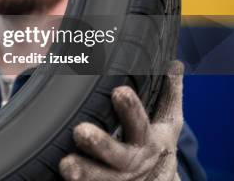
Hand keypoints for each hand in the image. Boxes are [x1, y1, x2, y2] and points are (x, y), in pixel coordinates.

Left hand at [59, 61, 184, 180]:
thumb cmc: (156, 144)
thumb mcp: (168, 123)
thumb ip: (170, 94)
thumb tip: (175, 63)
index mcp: (150, 141)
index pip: (140, 123)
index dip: (130, 109)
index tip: (119, 91)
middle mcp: (133, 162)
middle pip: (119, 155)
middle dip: (101, 144)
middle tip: (80, 131)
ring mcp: (118, 180)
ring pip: (101, 179)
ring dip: (84, 172)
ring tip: (65, 165)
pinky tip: (57, 179)